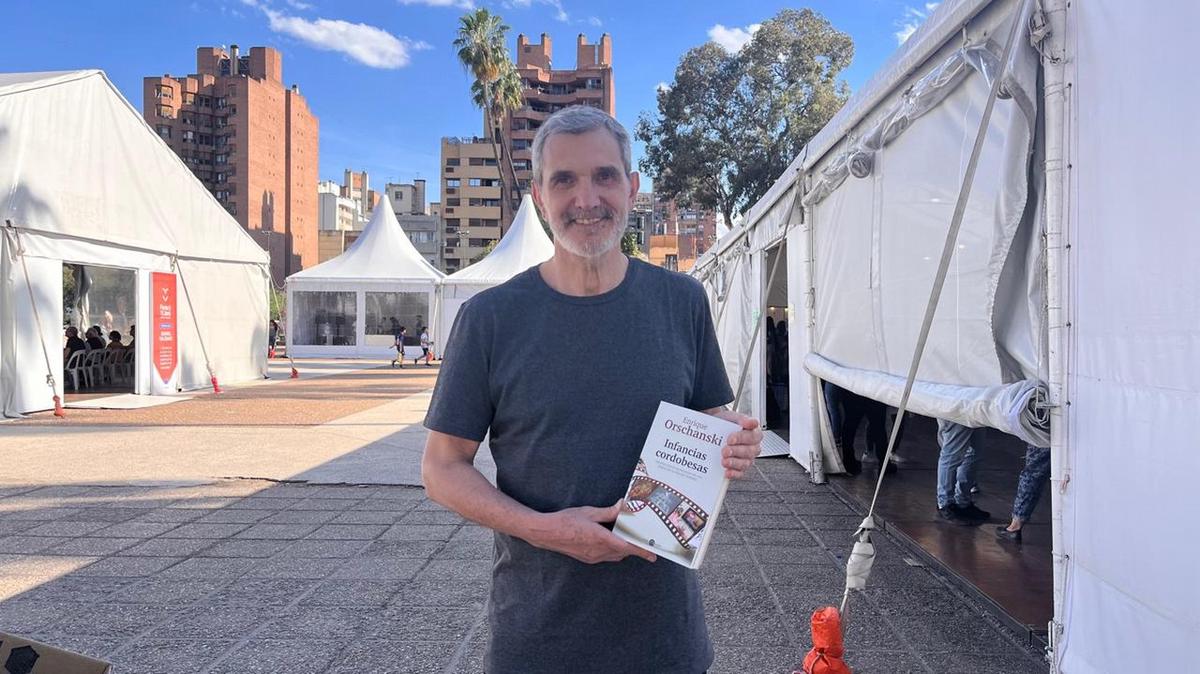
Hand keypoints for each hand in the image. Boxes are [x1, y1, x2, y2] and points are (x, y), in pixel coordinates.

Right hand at [529, 500, 656, 563]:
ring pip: (614, 555)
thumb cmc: (566, 521)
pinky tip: (608, 540)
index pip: (627, 547)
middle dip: (632, 547)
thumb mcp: (589, 512)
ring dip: (621, 549)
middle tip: (640, 539)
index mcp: (601, 539)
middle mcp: (598, 551)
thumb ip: (609, 512)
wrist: (546, 533)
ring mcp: (592, 557)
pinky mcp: (586, 559)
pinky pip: (605, 556)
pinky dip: (612, 550)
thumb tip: (623, 506)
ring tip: (624, 536)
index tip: (653, 555)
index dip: (641, 551)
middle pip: (623, 552)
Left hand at [710, 410, 762, 478]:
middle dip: (736, 451)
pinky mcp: (740, 468)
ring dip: (734, 463)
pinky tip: (726, 471)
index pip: (752, 437)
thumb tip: (750, 422)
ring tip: (724, 461)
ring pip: (745, 463)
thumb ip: (743, 419)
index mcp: (754, 434)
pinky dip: (734, 474)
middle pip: (749, 452)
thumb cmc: (727, 423)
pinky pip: (740, 473)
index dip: (741, 438)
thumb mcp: (734, 418)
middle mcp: (753, 447)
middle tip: (724, 450)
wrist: (715, 429)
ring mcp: (747, 459)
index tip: (730, 438)